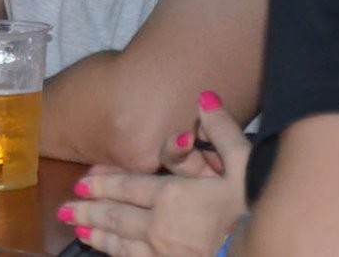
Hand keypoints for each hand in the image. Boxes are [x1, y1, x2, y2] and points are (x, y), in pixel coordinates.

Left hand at [59, 93, 249, 255]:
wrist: (271, 251)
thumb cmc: (257, 209)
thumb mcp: (245, 164)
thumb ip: (222, 131)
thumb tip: (205, 98)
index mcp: (172, 196)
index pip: (127, 187)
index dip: (102, 183)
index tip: (82, 181)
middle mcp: (159, 227)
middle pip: (116, 216)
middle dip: (89, 210)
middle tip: (66, 208)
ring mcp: (164, 255)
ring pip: (121, 244)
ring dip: (98, 235)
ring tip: (79, 230)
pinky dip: (117, 256)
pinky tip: (107, 253)